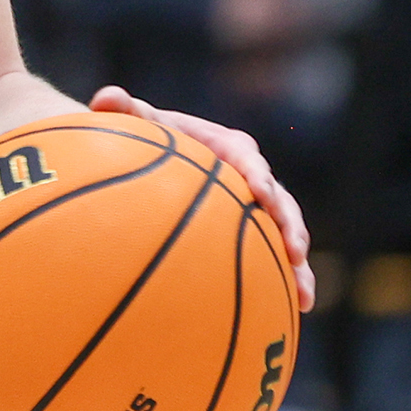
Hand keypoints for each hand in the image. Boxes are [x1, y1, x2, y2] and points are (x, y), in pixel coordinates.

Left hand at [91, 86, 314, 310]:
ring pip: (286, 234)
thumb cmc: (149, 138)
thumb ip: (125, 110)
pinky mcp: (255, 232)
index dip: (257, 175)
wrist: (159, 159)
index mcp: (229, 146)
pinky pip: (273, 258)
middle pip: (280, 201)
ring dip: (298, 264)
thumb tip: (105, 97)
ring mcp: (257, 207)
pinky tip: (292, 314)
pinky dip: (286, 282)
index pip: (247, 158)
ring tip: (304, 296)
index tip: (260, 191)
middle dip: (291, 226)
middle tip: (295, 251)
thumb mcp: (139, 123)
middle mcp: (252, 176)